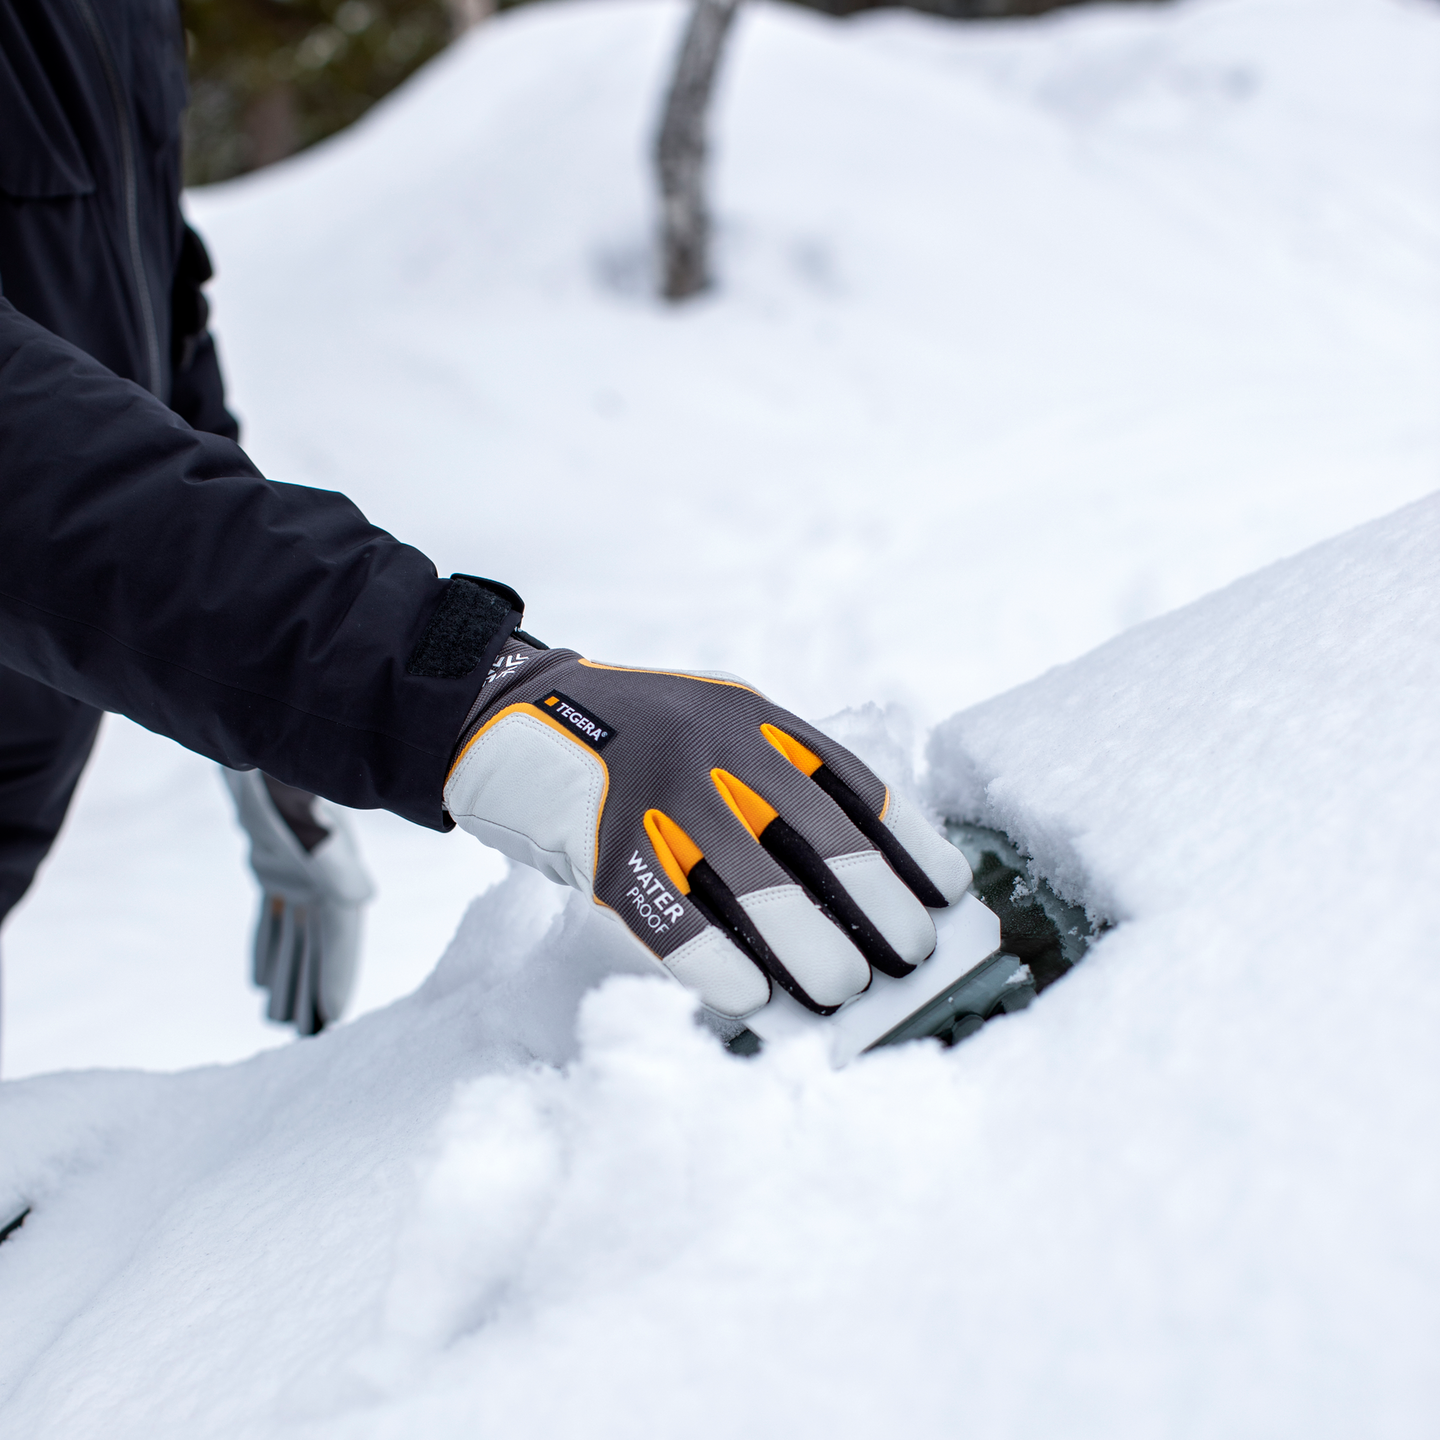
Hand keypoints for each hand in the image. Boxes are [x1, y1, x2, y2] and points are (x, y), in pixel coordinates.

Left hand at [223, 769, 374, 1033]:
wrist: (269, 732)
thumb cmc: (288, 770)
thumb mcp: (309, 805)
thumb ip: (327, 847)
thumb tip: (357, 896)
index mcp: (334, 869)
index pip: (339, 934)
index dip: (336, 975)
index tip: (333, 1019)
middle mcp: (320, 877)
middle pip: (316, 946)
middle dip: (314, 991)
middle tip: (309, 1039)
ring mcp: (296, 875)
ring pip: (294, 939)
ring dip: (292, 978)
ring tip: (288, 1024)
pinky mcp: (271, 868)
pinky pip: (272, 922)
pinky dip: (270, 952)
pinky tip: (262, 983)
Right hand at [443, 641, 970, 1017]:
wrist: (515, 714)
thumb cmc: (637, 741)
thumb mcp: (715, 729)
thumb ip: (771, 783)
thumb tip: (850, 890)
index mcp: (754, 718)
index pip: (852, 782)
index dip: (908, 841)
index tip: (951, 894)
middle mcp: (715, 746)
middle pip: (815, 832)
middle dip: (874, 901)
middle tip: (908, 957)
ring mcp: (660, 792)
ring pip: (751, 880)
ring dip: (807, 943)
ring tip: (844, 989)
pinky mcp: (604, 844)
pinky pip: (669, 914)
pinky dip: (713, 961)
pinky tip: (750, 999)